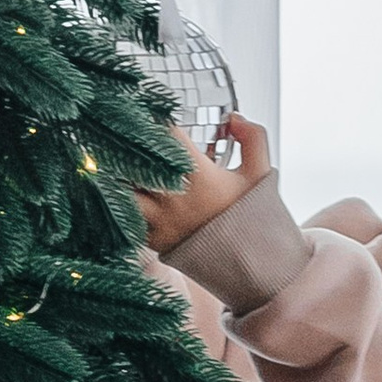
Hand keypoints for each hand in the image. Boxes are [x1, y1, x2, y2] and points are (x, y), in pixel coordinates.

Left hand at [134, 111, 267, 252]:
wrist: (252, 266)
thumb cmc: (254, 220)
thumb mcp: (261, 174)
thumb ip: (253, 138)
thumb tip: (234, 119)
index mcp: (197, 175)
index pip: (163, 135)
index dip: (155, 120)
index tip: (153, 115)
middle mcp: (174, 197)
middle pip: (131, 162)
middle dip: (127, 147)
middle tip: (125, 138)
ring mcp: (161, 220)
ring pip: (122, 192)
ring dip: (120, 178)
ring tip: (122, 168)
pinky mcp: (156, 241)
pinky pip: (128, 219)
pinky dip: (125, 205)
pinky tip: (131, 196)